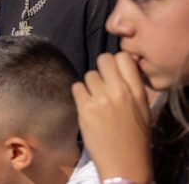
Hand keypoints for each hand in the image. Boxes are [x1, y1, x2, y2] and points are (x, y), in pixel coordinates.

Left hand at [72, 53, 152, 182]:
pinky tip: (86, 105)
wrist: (124, 162)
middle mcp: (120, 91)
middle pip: (103, 59)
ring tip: (95, 98)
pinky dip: (80, 94)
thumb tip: (119, 68)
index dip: (116, 61)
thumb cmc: (135, 136)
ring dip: (90, 84)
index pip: (123, 57)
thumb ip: (132, 86)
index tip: (114, 71)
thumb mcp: (142, 108)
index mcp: (137, 91)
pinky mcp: (85, 108)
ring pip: (89, 74)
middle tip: (101, 82)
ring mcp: (101, 98)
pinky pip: (77, 87)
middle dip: (101, 68)